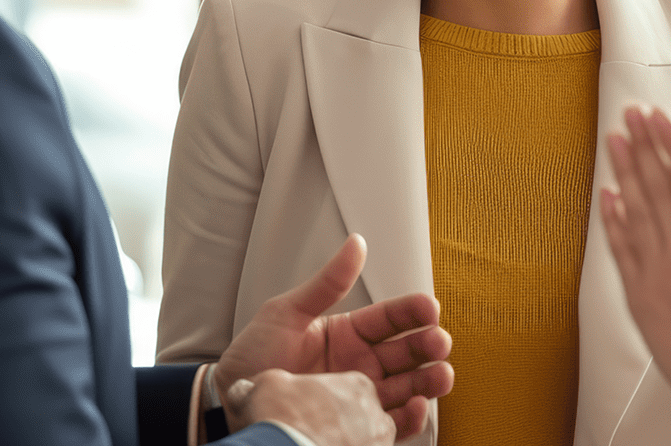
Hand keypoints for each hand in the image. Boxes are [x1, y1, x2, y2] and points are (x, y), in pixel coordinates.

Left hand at [215, 234, 452, 439]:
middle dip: (428, 346)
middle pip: (406, 353)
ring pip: (407, 387)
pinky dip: (410, 418)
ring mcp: (359, 397)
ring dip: (429, 381)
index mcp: (346, 334)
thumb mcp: (285, 312)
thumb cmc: (251, 359)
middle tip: (438, 342)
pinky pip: (391, 424)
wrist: (229, 403)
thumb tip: (356, 245)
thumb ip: (325, 284)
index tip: (428, 308)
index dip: (411, 312)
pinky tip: (418, 406)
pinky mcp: (356, 426)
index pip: (389, 319)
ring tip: (441, 375)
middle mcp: (358, 365)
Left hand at [602, 106, 670, 401]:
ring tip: (614, 140)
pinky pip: (621, 252)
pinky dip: (613, 221)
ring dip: (623, 173)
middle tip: (630, 114)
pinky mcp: (640, 298)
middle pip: (657, 188)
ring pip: (635, 213)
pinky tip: (607, 196)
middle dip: (643, 146)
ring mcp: (656, 276)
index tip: (658, 116)